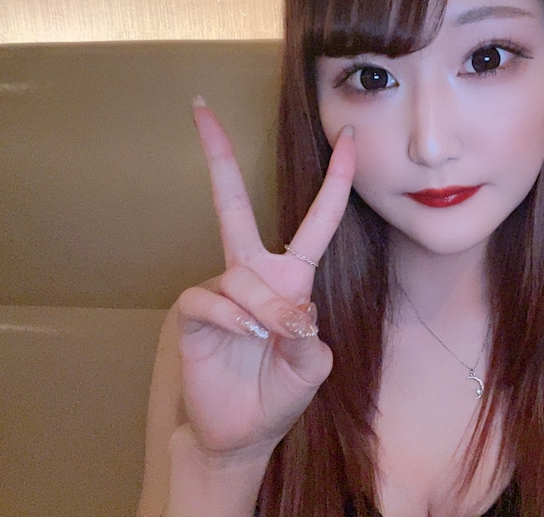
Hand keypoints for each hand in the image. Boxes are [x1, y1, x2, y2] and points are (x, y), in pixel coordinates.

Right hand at [174, 98, 353, 458]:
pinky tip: (244, 336)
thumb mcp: (311, 370)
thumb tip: (290, 315)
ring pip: (242, 276)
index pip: (316, 221)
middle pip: (234, 206)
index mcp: (291, 278)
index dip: (335, 181)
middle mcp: (253, 274)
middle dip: (218, 157)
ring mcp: (220, 290)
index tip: (350, 138)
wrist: (239, 434)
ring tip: (271, 340)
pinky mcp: (193, 312)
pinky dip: (233, 318)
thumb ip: (311, 343)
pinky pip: (212, 299)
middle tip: (201, 109)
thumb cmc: (278, 394)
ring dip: (263, 309)